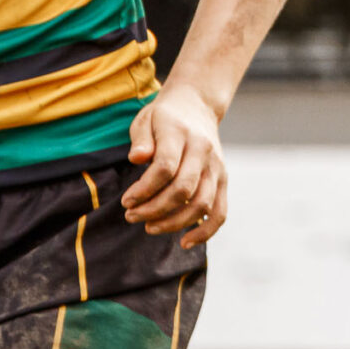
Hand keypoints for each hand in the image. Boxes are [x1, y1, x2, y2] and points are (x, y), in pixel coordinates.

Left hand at [125, 86, 228, 245]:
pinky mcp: (223, 180)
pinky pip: (220, 211)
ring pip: (202, 204)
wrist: (196, 106)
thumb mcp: (145, 119)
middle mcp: (203, 151)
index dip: (144, 189)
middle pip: (183, 189)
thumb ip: (141, 139)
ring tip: (149, 227)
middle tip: (131, 216)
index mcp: (181, 133)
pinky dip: (206, 231)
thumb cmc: (164, 118)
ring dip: (174, 222)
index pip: (165, 167)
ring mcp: (216, 167)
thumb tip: (137, 158)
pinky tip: (186, 242)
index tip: (126, 201)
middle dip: (154, 209)